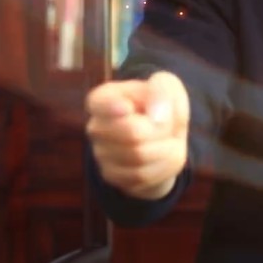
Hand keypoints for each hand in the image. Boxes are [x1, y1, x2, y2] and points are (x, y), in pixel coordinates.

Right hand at [85, 71, 189, 200]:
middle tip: (166, 124)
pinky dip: (162, 166)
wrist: (162, 136)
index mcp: (103, 98)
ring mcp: (101, 154)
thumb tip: (156, 117)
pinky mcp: (112, 176)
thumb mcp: (167, 86)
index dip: (112, 107)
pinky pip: (143, 176)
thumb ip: (162, 91)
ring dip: (165, 148)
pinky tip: (162, 155)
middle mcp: (96, 127)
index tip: (127, 108)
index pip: (98, 103)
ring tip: (166, 139)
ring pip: (139, 156)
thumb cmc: (160, 104)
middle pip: (132, 133)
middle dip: (160, 129)